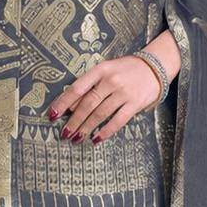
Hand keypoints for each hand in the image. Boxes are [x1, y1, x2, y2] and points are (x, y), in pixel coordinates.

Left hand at [48, 54, 164, 142]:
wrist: (154, 67)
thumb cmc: (125, 70)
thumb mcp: (106, 70)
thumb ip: (90, 85)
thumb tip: (70, 107)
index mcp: (101, 70)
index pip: (77, 88)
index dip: (63, 102)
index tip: (52, 115)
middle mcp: (111, 80)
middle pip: (88, 104)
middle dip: (74, 121)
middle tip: (64, 133)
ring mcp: (124, 93)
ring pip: (100, 114)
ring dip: (86, 128)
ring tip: (76, 139)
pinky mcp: (135, 104)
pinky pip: (117, 121)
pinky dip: (105, 131)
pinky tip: (96, 139)